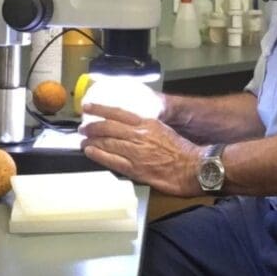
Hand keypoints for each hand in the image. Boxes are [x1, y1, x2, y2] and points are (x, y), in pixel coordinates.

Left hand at [79, 103, 201, 195]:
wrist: (194, 166)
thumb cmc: (182, 150)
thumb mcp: (164, 130)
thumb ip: (148, 129)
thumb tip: (135, 128)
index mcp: (147, 123)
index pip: (118, 113)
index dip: (101, 109)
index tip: (89, 106)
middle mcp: (139, 135)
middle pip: (108, 128)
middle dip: (92, 127)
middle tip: (82, 127)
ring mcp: (135, 152)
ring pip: (107, 143)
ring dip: (92, 141)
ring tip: (83, 140)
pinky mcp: (135, 169)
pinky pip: (112, 160)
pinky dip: (98, 155)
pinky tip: (90, 152)